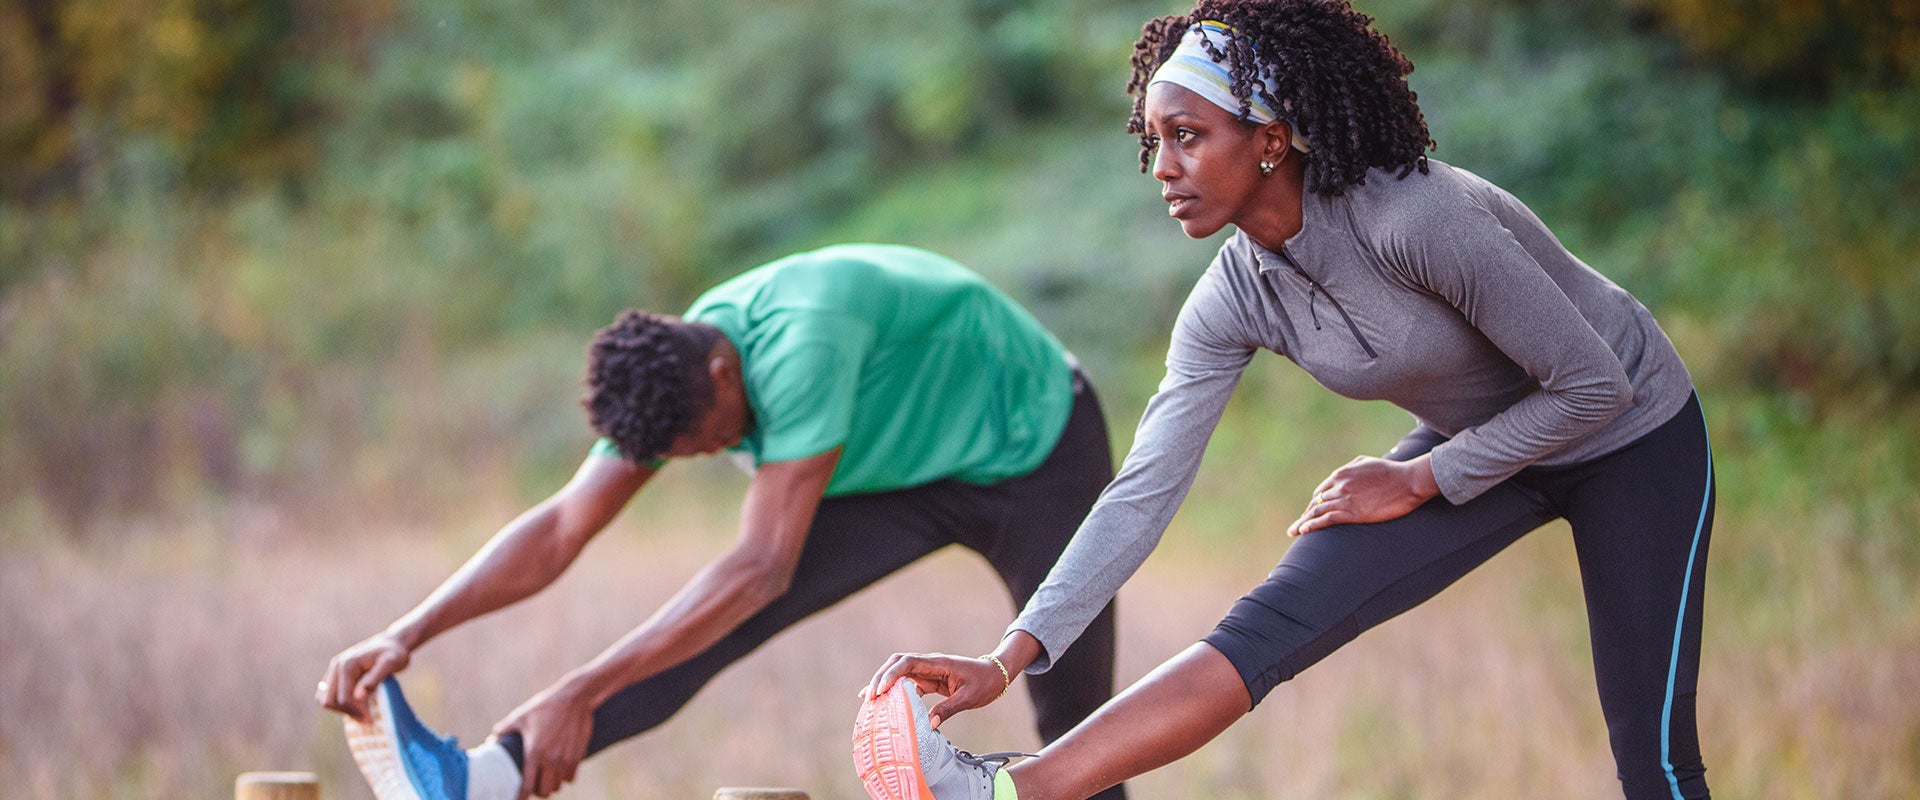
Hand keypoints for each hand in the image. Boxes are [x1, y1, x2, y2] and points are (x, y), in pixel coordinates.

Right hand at [317, 633, 411, 722]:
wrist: (392, 643)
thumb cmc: (394, 654)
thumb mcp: (391, 664)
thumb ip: (374, 679)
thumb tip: (358, 696)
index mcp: (347, 665)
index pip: (343, 698)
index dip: (355, 711)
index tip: (369, 719)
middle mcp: (336, 666)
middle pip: (328, 700)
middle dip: (346, 712)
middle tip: (365, 718)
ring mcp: (334, 670)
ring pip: (324, 698)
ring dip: (340, 709)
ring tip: (360, 713)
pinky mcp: (336, 674)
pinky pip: (329, 694)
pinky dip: (338, 704)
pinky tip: (356, 706)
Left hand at [492, 683, 594, 797]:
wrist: (575, 698)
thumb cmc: (546, 706)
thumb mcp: (522, 716)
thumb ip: (504, 729)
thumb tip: (491, 739)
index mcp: (534, 753)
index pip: (527, 786)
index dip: (521, 797)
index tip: (517, 799)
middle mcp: (551, 760)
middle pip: (545, 791)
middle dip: (538, 791)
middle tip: (533, 784)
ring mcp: (566, 759)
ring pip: (559, 786)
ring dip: (552, 784)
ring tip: (546, 777)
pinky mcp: (578, 756)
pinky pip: (571, 777)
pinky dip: (565, 777)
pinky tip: (559, 769)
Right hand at [864, 652, 1010, 728]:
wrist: (995, 674)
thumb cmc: (984, 683)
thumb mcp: (968, 698)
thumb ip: (948, 709)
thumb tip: (929, 725)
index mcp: (939, 663)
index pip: (908, 663)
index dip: (891, 675)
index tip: (880, 690)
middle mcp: (930, 663)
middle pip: (898, 663)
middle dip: (881, 677)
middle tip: (868, 697)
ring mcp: (928, 670)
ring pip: (900, 671)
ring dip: (884, 682)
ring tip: (868, 699)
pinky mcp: (929, 679)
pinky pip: (908, 682)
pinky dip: (895, 690)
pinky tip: (884, 701)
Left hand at [1286, 455, 1438, 535]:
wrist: (1408, 481)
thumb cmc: (1392, 472)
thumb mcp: (1367, 462)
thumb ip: (1352, 467)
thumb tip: (1345, 472)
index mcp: (1341, 474)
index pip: (1321, 491)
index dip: (1314, 503)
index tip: (1310, 513)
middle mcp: (1339, 485)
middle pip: (1316, 502)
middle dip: (1305, 514)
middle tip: (1295, 526)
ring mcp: (1345, 499)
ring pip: (1317, 511)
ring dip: (1303, 522)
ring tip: (1293, 531)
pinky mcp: (1353, 512)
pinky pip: (1326, 519)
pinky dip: (1313, 525)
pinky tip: (1304, 531)